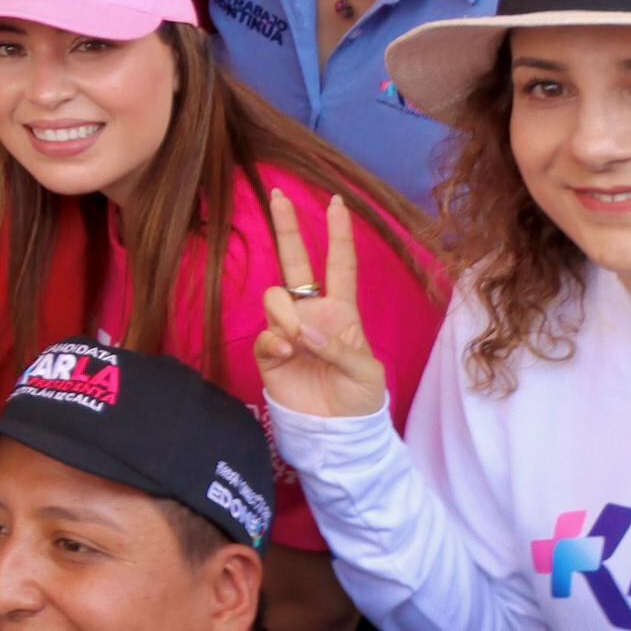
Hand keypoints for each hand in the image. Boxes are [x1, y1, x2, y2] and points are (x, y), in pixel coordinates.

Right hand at [252, 183, 388, 423]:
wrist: (335, 433)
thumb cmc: (360, 399)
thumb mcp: (366, 372)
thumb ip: (337, 346)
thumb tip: (300, 329)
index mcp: (341, 311)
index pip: (340, 265)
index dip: (339, 234)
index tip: (337, 202)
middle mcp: (311, 313)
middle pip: (296, 262)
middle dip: (286, 228)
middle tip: (277, 196)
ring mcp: (287, 331)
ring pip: (275, 297)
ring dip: (286, 315)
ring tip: (297, 342)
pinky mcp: (269, 353)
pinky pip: (265, 333)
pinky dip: (275, 340)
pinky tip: (287, 354)